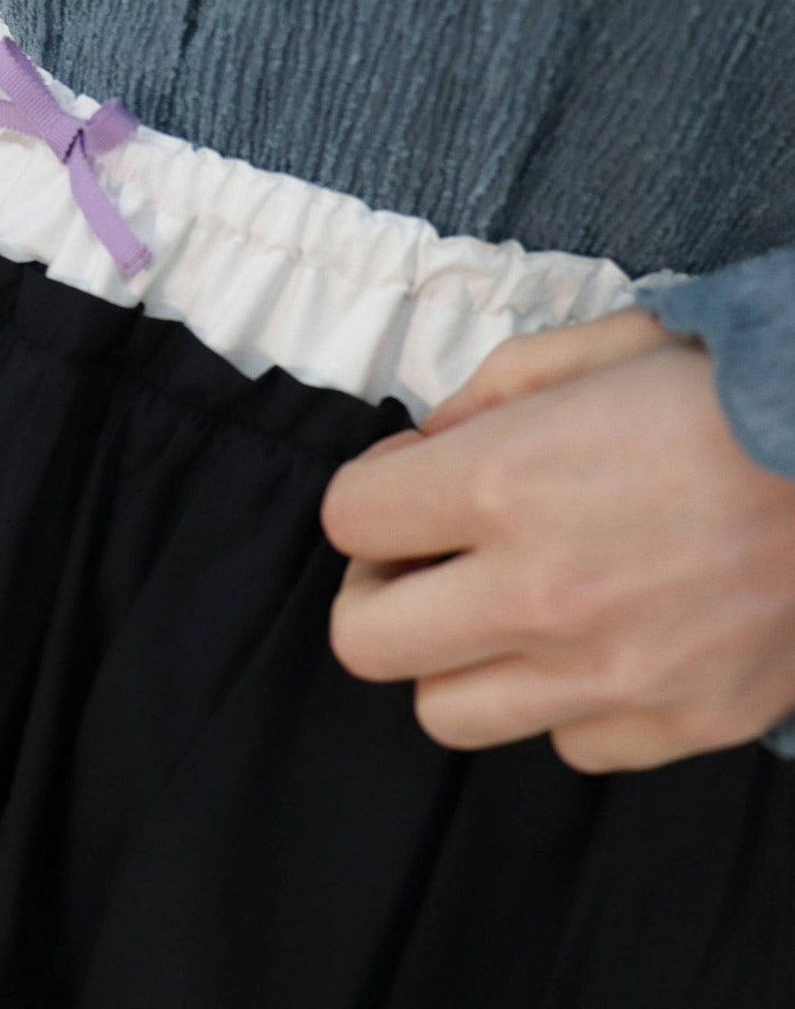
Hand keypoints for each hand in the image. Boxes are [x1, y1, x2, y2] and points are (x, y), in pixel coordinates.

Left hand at [319, 307, 794, 771]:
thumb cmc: (739, 391)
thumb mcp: (604, 343)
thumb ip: (490, 391)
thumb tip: (426, 445)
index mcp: (507, 481)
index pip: (348, 516)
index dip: (369, 493)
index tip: (409, 480)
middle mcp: (540, 593)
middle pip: (364, 641)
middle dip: (372, 592)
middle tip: (418, 560)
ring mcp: (610, 675)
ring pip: (445, 713)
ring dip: (454, 657)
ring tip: (501, 610)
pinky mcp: (680, 723)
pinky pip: (567, 744)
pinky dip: (563, 701)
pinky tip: (598, 643)